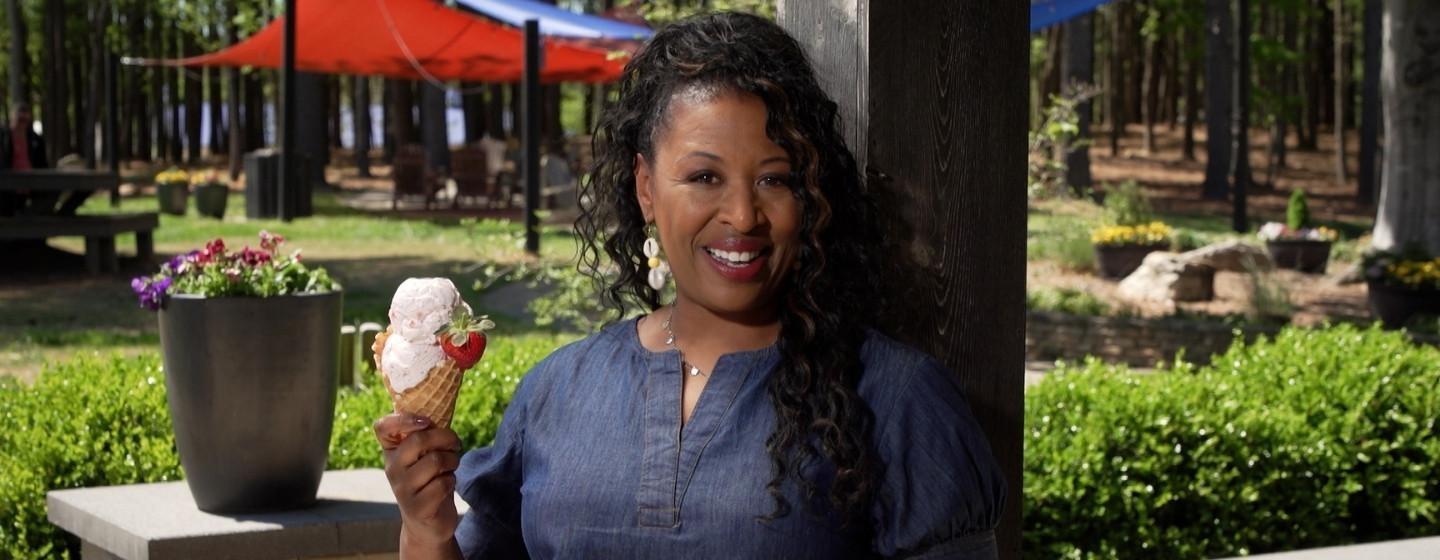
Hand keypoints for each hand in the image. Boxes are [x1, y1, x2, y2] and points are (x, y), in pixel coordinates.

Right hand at [375, 413, 461, 548]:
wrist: (427, 523)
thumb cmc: (429, 480)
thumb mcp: (423, 455)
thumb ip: (426, 434)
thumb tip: (441, 404)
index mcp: (391, 451)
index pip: (382, 427)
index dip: (403, 419)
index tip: (425, 422)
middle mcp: (392, 468)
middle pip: (419, 440)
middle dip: (446, 438)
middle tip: (455, 444)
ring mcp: (402, 489)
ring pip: (435, 461)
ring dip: (452, 461)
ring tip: (451, 466)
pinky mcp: (417, 507)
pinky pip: (443, 483)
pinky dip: (452, 481)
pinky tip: (446, 485)